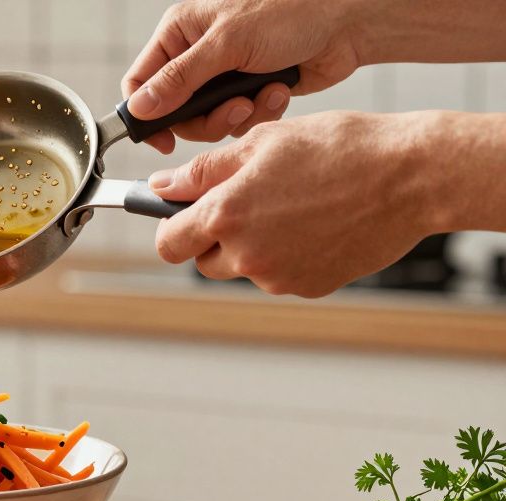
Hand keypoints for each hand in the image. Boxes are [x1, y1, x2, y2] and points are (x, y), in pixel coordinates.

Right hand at [122, 0, 365, 152]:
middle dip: (204, 119)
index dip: (146, 114)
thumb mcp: (226, 44)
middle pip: (174, 112)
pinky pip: (236, 122)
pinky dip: (258, 113)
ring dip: (234, 117)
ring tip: (257, 98)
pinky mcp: (248, 92)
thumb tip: (139, 108)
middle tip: (231, 110)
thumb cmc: (290, 13)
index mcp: (180, 33)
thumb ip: (179, 79)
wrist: (345, 22)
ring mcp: (223, 75)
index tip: (163, 139)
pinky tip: (276, 91)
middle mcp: (197, 55)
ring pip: (206, 122)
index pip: (140, 82)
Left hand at [149, 111, 438, 297]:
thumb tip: (160, 187)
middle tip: (249, 200)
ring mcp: (278, 277)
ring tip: (291, 205)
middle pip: (203, 260)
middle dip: (214, 236)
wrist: (411, 177)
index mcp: (227, 214)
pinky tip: (316, 221)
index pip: (168, 242)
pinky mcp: (308, 286)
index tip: (180, 215)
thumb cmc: (340, 148)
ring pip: (243, 268)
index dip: (170, 227)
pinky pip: (279, 275)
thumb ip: (203, 171)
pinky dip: (287, 254)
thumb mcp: (262, 142)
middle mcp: (247, 255)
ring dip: (251, 246)